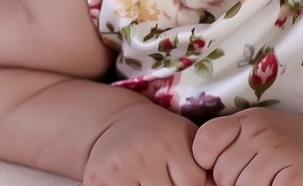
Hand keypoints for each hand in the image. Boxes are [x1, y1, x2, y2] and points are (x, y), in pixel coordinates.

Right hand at [85, 102, 207, 185]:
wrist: (116, 123)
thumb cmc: (161, 135)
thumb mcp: (187, 139)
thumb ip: (205, 164)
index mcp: (170, 141)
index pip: (193, 183)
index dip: (191, 183)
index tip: (182, 175)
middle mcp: (143, 154)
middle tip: (165, 178)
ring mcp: (118, 170)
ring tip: (149, 180)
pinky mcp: (97, 181)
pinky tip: (133, 183)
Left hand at [193, 108, 302, 185]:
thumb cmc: (283, 144)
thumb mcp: (252, 132)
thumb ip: (226, 146)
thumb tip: (204, 180)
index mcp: (245, 120)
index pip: (205, 143)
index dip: (209, 163)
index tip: (225, 167)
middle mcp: (260, 131)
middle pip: (223, 174)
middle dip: (234, 183)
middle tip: (258, 175)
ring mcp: (280, 151)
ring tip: (271, 180)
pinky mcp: (299, 173)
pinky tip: (280, 184)